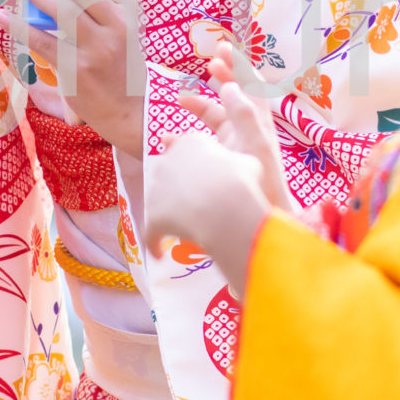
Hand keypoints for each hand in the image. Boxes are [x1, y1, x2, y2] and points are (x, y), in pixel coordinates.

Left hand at [6, 0, 145, 157]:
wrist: (131, 112)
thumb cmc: (120, 66)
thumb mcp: (123, 31)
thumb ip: (99, 7)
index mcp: (128, 13)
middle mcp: (117, 28)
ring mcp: (97, 50)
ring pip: (62, 11)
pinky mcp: (77, 72)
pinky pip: (43, 42)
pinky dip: (20, 26)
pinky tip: (3, 15)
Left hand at [141, 132, 272, 295]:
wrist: (224, 205)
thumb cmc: (242, 182)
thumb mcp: (249, 164)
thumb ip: (238, 163)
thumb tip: (241, 170)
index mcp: (192, 144)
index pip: (187, 148)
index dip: (194, 164)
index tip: (201, 175)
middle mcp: (168, 161)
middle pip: (168, 172)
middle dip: (177, 186)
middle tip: (194, 203)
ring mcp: (156, 188)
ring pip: (158, 201)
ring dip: (167, 213)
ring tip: (180, 228)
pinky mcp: (152, 215)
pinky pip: (151, 232)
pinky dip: (154, 243)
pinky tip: (159, 255)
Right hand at [177, 38, 295, 213]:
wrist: (262, 219)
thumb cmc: (263, 184)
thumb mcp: (254, 147)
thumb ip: (243, 115)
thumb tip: (229, 86)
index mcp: (256, 124)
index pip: (250, 87)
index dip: (238, 66)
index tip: (223, 48)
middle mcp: (245, 131)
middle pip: (233, 97)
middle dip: (222, 77)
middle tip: (208, 60)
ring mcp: (232, 146)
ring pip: (214, 118)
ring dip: (199, 106)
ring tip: (181, 98)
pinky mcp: (219, 162)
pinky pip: (200, 143)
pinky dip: (184, 139)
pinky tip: (167, 140)